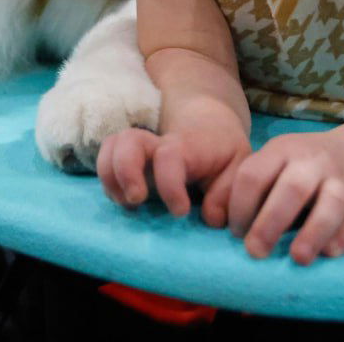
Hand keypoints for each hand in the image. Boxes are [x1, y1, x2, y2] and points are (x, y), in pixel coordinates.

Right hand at [97, 107, 250, 224]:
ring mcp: (140, 148)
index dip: (169, 185)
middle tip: (137, 200)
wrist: (208, 125)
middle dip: (125, 171)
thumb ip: (227, 192)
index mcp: (187, 146)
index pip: (169, 157)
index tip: (180, 212)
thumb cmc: (223, 151)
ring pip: (111, 146)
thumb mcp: (238, 167)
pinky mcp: (128, 156)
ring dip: (110, 176)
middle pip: (129, 141)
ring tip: (127, 203)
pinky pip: (106, 157)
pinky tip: (122, 198)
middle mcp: (158, 144)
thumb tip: (210, 218)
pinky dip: (107, 179)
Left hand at [227, 128, 343, 264]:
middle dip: (270, 222)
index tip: (236, 233)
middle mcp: (315, 160)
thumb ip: (255, 186)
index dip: (240, 207)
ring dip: (313, 233)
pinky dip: (343, 238)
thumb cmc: (304, 168)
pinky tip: (328, 253)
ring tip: (298, 258)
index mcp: (284, 149)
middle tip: (256, 252)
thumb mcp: (278, 163)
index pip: (254, 175)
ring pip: (332, 202)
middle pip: (292, 189)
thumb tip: (219, 222)